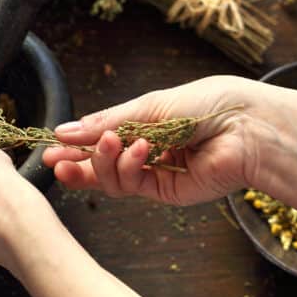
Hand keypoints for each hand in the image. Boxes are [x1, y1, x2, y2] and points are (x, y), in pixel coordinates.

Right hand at [43, 75, 296, 205]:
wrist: (247, 125)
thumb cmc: (208, 104)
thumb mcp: (149, 106)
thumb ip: (107, 122)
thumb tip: (66, 131)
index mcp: (145, 124)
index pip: (101, 139)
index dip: (74, 146)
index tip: (50, 148)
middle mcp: (147, 150)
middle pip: (100, 165)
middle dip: (77, 163)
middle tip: (57, 162)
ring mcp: (156, 173)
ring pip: (112, 179)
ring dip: (103, 162)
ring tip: (110, 144)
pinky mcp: (167, 192)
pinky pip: (133, 185)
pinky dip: (129, 168)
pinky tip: (139, 151)